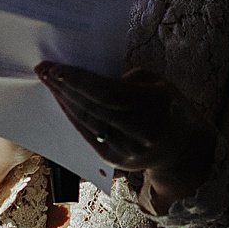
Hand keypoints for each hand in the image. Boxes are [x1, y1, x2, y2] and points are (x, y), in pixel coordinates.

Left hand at [35, 64, 215, 203]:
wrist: (183, 150)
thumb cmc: (169, 107)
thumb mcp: (158, 83)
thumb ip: (126, 79)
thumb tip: (88, 76)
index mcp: (155, 105)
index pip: (107, 92)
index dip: (78, 80)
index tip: (57, 67)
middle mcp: (141, 131)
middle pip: (92, 107)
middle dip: (64, 87)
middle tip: (45, 70)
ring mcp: (127, 149)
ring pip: (86, 122)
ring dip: (64, 101)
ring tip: (49, 83)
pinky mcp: (115, 160)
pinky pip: (87, 135)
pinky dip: (72, 117)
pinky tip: (62, 102)